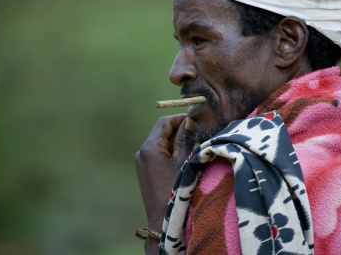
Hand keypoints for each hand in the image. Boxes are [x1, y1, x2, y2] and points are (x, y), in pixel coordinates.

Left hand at [135, 115, 195, 252]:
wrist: (162, 220)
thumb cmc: (175, 190)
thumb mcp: (184, 162)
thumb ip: (186, 140)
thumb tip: (190, 121)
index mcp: (149, 148)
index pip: (164, 123)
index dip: (180, 119)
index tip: (195, 120)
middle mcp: (142, 153)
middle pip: (162, 132)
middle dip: (180, 130)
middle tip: (199, 132)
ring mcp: (142, 162)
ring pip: (161, 143)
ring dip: (177, 141)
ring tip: (195, 145)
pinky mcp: (145, 170)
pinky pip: (159, 154)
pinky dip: (171, 151)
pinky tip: (185, 156)